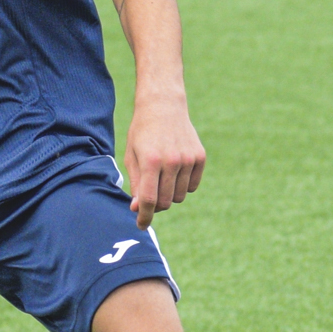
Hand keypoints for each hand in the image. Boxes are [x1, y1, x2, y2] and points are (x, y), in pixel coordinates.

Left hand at [123, 96, 205, 228]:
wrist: (163, 106)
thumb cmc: (141, 133)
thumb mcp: (132, 156)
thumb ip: (136, 184)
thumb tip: (138, 209)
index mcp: (151, 161)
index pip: (149, 200)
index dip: (144, 216)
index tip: (141, 225)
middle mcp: (172, 161)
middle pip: (165, 201)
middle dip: (155, 205)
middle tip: (149, 195)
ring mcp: (188, 159)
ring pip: (179, 196)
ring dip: (169, 194)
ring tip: (161, 177)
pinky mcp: (200, 157)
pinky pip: (192, 186)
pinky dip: (182, 185)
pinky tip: (174, 171)